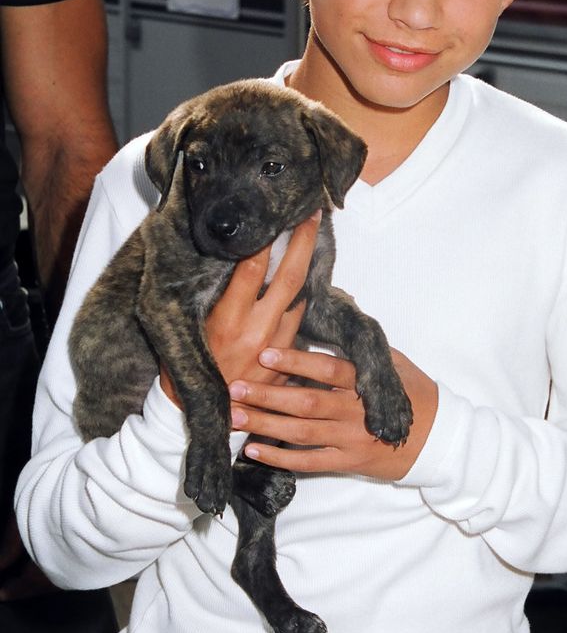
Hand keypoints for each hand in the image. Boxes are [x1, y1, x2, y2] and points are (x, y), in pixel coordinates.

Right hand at [159, 211, 320, 404]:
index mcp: (228, 321)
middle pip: (290, 277)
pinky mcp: (287, 363)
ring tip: (310, 243)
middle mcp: (258, 332)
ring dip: (307, 271)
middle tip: (313, 214)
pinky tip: (302, 285)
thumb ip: (212, 297)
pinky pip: (298, 324)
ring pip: (300, 300)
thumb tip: (227, 259)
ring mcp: (277, 349)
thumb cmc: (186, 366)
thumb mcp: (190, 327)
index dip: (267, 238)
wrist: (202, 419)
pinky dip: (299, 302)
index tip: (277, 213)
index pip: (253, 268)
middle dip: (304, 242)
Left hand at [228, 346, 437, 480]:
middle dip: (267, 394)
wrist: (437, 439)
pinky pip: (309, 463)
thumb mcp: (394, 362)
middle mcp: (354, 412)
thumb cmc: (412, 393)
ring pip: (301, 433)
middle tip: (234, 386)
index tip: (266, 353)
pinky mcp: (347, 463)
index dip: (296, 362)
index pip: (327, 370)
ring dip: (265, 424)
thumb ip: (361, 346)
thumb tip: (338, 308)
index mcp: (365, 383)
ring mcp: (350, 441)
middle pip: (306, 402)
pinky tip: (253, 450)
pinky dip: (280, 458)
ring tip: (234, 416)